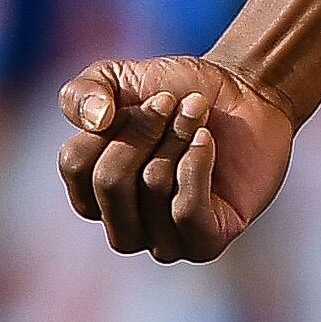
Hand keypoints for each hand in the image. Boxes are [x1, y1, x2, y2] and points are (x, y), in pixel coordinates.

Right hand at [55, 56, 297, 262]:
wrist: (245, 92)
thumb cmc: (177, 90)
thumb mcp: (118, 78)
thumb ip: (82, 93)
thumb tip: (95, 120)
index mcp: (93, 193)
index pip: (75, 166)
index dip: (111, 124)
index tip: (146, 98)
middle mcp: (122, 225)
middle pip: (109, 183)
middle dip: (146, 131)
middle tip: (175, 103)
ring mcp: (162, 241)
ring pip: (152, 192)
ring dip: (177, 142)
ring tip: (199, 119)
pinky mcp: (205, 243)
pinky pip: (188, 213)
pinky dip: (198, 166)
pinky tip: (208, 142)